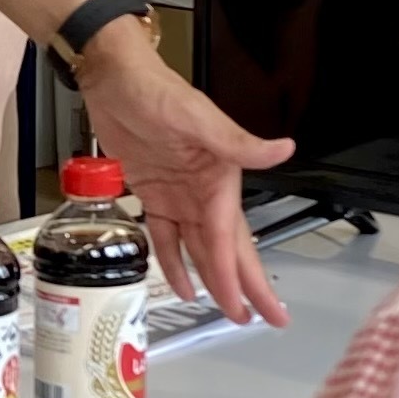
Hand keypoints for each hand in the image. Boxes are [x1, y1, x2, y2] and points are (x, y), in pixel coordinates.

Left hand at [74, 24, 292, 325]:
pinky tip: (184, 286)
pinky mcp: (154, 194)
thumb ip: (239, 142)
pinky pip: (168, 236)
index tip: (252, 307)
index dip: (239, 276)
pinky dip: (176, 262)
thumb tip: (285, 149)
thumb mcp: (198, 117)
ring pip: (200, 248)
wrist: (113, 78)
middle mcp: (204, 191)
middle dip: (243, 285)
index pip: (230, 238)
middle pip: (226, 248)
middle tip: (263, 319)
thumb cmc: (156, 91)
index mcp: (221, 177)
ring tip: (229, 311)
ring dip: (214, 279)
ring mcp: (179, 195)